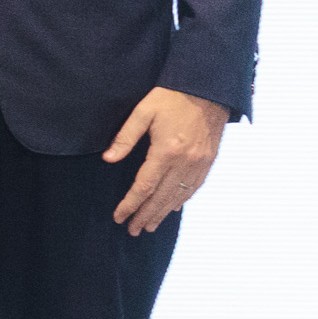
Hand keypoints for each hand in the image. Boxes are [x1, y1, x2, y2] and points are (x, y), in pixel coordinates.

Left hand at [103, 87, 228, 233]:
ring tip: (150, 225)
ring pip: (179, 195)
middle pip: (162, 197)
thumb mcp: (143, 112)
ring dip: (163, 213)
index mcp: (166, 151)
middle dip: (145, 215)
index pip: (144, 186)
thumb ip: (125, 137)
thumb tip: (108, 159)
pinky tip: (173, 207)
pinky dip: (182, 200)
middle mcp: (185, 162)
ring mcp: (200, 163)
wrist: (208, 88)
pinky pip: (194, 187)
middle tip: (133, 230)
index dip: (130, 204)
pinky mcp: (209, 160)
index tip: (119, 217)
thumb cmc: (171, 97)